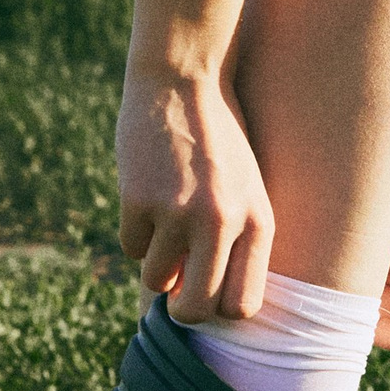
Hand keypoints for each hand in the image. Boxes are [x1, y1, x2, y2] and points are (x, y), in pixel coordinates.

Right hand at [115, 65, 272, 321]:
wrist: (184, 79)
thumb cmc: (219, 138)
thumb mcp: (246, 187)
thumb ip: (235, 240)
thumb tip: (202, 300)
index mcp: (258, 221)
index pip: (243, 304)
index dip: (220, 310)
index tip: (209, 295)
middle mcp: (222, 223)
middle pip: (196, 310)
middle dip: (180, 311)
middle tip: (173, 295)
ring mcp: (178, 212)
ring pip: (156, 279)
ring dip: (155, 263)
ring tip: (164, 223)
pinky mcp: (139, 200)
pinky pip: (131, 246)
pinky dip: (135, 231)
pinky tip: (146, 194)